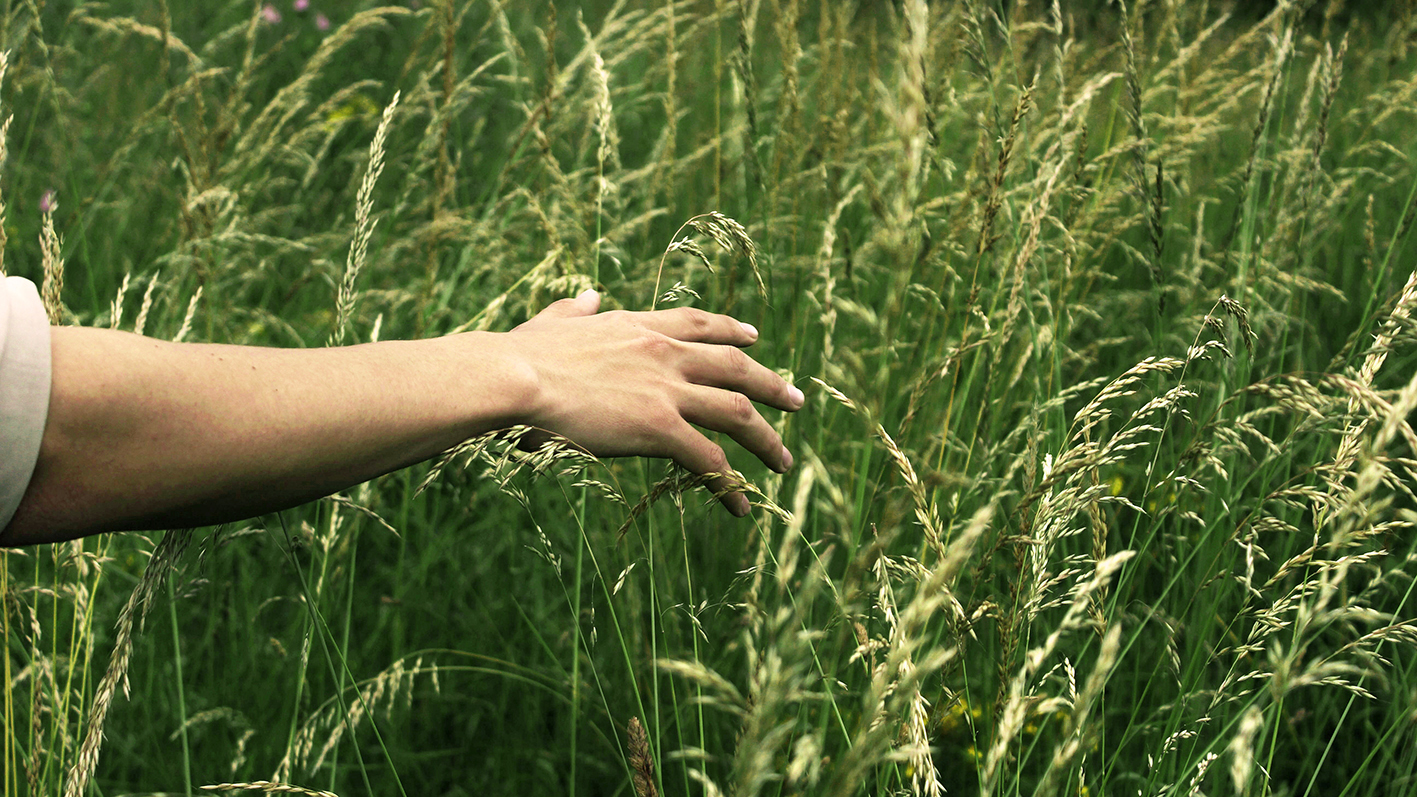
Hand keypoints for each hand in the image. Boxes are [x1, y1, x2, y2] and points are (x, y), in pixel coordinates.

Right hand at [501, 290, 803, 515]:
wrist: (514, 378)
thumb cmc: (518, 356)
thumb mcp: (550, 323)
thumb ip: (573, 310)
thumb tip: (586, 294)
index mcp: (637, 326)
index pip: (697, 323)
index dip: (731, 330)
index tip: (754, 337)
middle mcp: (663, 353)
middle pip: (735, 366)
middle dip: (770, 384)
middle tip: (797, 400)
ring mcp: (666, 390)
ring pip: (737, 413)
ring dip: (766, 439)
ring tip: (783, 462)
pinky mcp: (660, 428)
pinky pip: (710, 461)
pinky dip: (731, 485)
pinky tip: (742, 506)